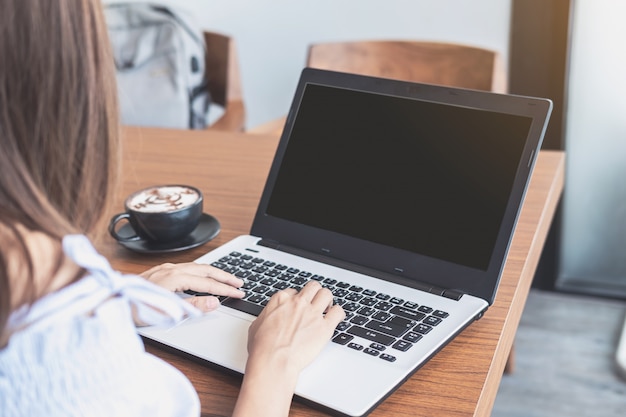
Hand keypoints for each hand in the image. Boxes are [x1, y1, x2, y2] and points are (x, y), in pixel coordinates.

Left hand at [140, 262, 243, 311]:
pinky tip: (201, 275)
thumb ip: (192, 307)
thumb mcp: (165, 313)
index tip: (239, 293)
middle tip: (240, 283)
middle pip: (205, 269)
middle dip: (224, 276)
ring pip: (196, 266)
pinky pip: (187, 266)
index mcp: (174, 278)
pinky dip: (201, 270)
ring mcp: (164, 268)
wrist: (107, 301)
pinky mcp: (159, 271)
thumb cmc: (133, 309)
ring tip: (226, 278)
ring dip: (213, 271)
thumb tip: (214, 302)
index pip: (208, 283)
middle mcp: (170, 269)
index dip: (225, 289)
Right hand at [233, 280, 344, 416]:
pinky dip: (339, 314)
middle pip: (313, 287)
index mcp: (281, 300)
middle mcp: (298, 303)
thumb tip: (269, 316)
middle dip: (314, 293)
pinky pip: (338, 312)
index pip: (294, 291)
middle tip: (315, 302)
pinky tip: (336, 318)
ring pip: (326, 294)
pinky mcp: (324, 327)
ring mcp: (312, 313)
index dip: (297, 299)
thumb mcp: (256, 325)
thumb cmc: (262, 348)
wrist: (273, 362)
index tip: (298, 307)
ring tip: (327, 308)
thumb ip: (267, 315)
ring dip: (328, 300)